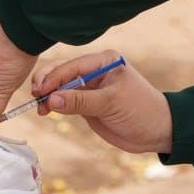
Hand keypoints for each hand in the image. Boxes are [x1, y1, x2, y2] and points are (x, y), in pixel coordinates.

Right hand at [33, 50, 172, 154]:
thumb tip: (52, 99)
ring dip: (49, 96)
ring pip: (62, 88)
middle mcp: (95, 71)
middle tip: (36, 97)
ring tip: (40, 108)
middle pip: (63, 73)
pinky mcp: (87, 104)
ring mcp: (90, 88)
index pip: (73, 66)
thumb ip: (80, 101)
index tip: (41, 90)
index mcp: (104, 61)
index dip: (55, 77)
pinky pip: (66, 101)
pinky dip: (54, 105)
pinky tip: (46, 110)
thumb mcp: (110, 103)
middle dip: (48, 84)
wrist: (157, 131)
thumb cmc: (140, 110)